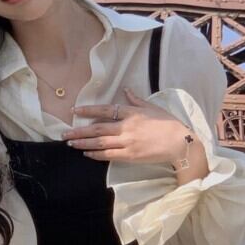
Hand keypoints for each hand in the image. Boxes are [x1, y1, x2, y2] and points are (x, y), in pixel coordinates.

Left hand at [64, 88, 197, 165]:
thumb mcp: (152, 107)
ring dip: (83, 143)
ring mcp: (127, 142)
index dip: (88, 110)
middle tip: (64, 133)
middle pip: (97, 128)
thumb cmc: (168, 123)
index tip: (74, 110)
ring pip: (99, 143)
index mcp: (131, 113)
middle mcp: (126, 127)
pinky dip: (96, 154)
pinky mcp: (130, 155)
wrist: (180, 143)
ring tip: (70, 143)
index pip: (105, 109)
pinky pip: (108, 155)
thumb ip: (136, 100)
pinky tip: (86, 153)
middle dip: (79, 131)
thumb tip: (126, 89)